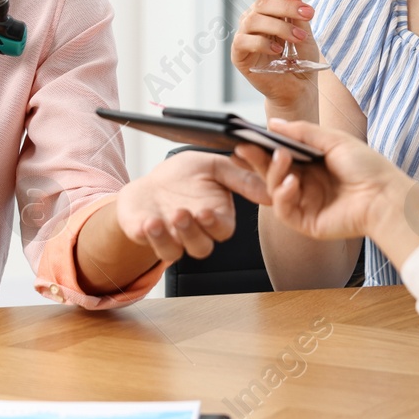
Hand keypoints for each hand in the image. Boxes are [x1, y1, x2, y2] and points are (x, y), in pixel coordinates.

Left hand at [116, 149, 270, 262]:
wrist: (151, 183)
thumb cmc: (186, 176)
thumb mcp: (213, 166)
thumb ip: (240, 178)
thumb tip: (271, 193)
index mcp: (216, 217)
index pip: (222, 230)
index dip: (214, 225)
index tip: (206, 211)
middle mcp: (196, 232)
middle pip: (201, 247)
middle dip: (191, 232)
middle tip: (181, 213)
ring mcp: (172, 238)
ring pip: (175, 252)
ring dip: (167, 238)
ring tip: (159, 219)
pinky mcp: (148, 239)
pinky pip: (151, 247)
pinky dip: (149, 237)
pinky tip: (147, 222)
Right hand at [230, 0, 321, 109]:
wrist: (297, 88)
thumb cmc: (300, 59)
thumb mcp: (303, 30)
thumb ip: (297, 7)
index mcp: (268, 12)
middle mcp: (253, 20)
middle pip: (262, 3)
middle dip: (286, 6)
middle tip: (307, 13)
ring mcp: (244, 36)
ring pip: (254, 19)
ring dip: (279, 26)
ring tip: (298, 38)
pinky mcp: (239, 54)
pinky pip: (245, 41)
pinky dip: (263, 43)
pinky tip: (278, 50)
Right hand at [233, 120, 418, 247]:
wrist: (385, 196)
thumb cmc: (368, 167)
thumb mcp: (334, 140)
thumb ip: (303, 132)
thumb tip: (274, 123)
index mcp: (313, 163)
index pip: (282, 154)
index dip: (265, 146)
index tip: (248, 136)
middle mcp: (307, 183)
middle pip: (273, 172)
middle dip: (259, 159)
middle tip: (245, 147)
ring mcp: (306, 203)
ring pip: (274, 190)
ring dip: (273, 173)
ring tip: (282, 158)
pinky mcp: (307, 222)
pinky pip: (284, 210)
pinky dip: (282, 195)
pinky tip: (290, 183)